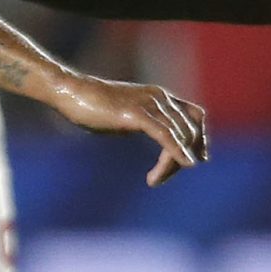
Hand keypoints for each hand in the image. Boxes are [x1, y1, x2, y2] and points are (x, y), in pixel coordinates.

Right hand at [48, 72, 208, 186]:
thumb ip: (145, 123)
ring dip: (173, 163)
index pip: (195, 117)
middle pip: (189, 131)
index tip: (197, 160)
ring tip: (155, 179)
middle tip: (161, 177)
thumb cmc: (92, 106)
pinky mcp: (137, 114)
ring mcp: (150, 105)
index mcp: (160, 97)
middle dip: (183, 157)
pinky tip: (184, 164)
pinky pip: (165, 136)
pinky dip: (177, 151)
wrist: (70, 92)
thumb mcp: (127, 115)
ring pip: (178, 136)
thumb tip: (155, 136)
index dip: (200, 139)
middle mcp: (161, 98)